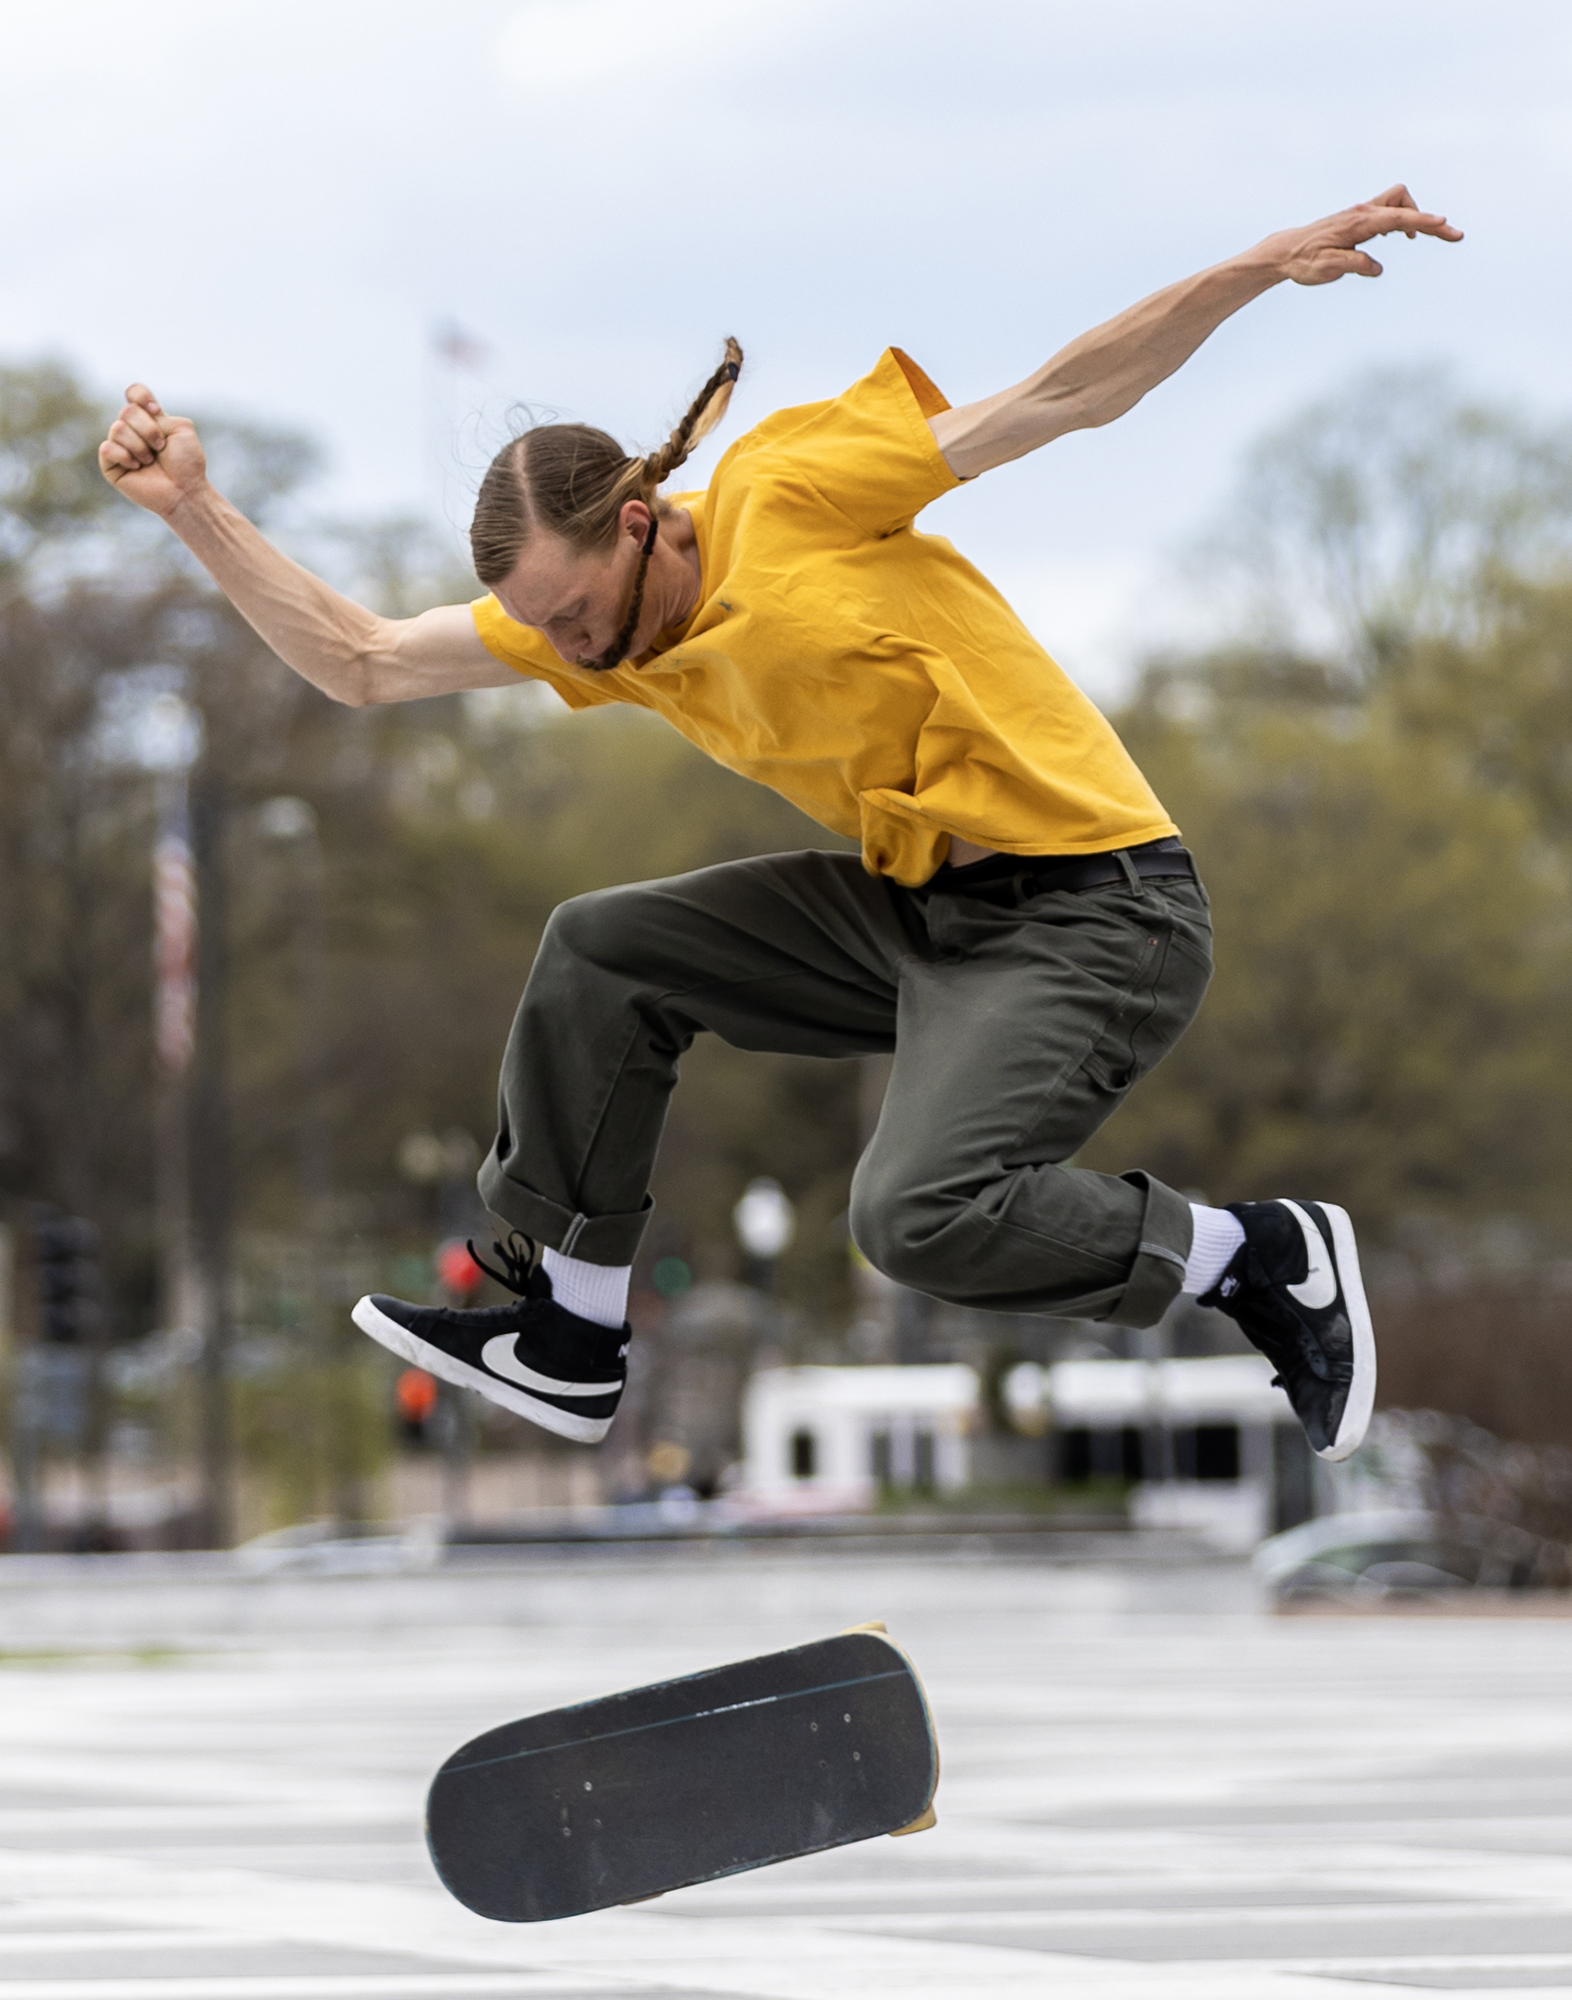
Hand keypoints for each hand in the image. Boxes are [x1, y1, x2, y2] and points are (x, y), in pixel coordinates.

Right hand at [98, 384, 208, 516]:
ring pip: (118, 428)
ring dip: (141, 447)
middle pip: (127, 410)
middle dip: (149, 430)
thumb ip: (159, 414)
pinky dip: (126, 457)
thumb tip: (133, 413)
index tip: (156, 411)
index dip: (141, 396)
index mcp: (148, 418)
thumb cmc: (186, 463)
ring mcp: (119, 445)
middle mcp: (131, 429)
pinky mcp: (109, 464)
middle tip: (161, 448)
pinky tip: (137, 468)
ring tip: (150, 461)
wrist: (185, 491)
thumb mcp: (181, 429)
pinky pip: (107, 448)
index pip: (134, 392)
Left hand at [1251, 185, 1462, 287]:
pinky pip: (1389, 210)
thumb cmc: (1304, 262)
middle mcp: (1363, 212)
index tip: (1444, 224)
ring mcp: (1361, 212)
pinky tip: (1402, 237)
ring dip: (1415, 217)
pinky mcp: (1359, 218)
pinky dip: (1402, 219)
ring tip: (1426, 238)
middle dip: (1428, 219)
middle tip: (1452, 236)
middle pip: (1405, 204)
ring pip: (1399, 203)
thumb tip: (1377, 268)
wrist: (1285, 251)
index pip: (1398, 219)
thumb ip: (1354, 265)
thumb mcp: (1327, 269)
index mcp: (1358, 223)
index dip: (1423, 222)